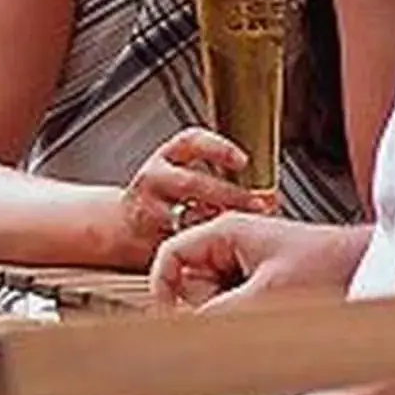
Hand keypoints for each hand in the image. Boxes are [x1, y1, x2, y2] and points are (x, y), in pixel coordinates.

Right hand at [116, 127, 274, 260]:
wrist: (122, 226)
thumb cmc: (168, 201)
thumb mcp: (188, 179)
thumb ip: (223, 182)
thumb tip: (272, 198)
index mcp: (167, 158)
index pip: (190, 142)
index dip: (218, 148)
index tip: (242, 161)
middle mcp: (155, 179)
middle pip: (192, 182)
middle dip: (229, 194)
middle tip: (258, 205)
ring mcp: (150, 208)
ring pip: (185, 214)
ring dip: (216, 222)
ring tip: (239, 229)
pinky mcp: (149, 236)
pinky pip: (179, 242)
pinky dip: (201, 246)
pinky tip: (218, 252)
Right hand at [151, 211, 373, 311]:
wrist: (366, 263)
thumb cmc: (328, 262)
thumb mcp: (267, 292)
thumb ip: (221, 313)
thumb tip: (189, 331)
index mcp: (226, 229)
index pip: (171, 256)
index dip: (164, 287)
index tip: (169, 316)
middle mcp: (230, 241)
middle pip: (189, 280)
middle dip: (206, 303)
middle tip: (239, 309)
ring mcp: (243, 259)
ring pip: (210, 295)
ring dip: (228, 309)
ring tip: (264, 306)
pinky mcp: (257, 276)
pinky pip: (232, 300)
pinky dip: (243, 311)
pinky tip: (269, 310)